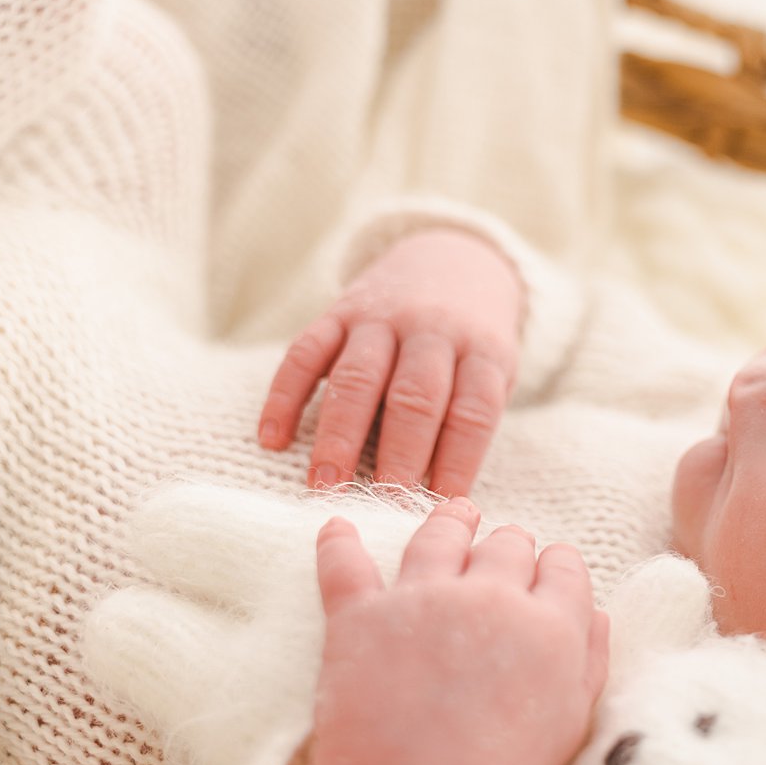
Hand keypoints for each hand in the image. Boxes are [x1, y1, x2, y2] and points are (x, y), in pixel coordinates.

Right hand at [259, 228, 524, 495]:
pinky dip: (286, 396)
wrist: (452, 258)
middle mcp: (431, 331)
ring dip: (339, 434)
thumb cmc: (472, 343)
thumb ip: (468, 419)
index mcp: (481, 351)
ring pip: (358, 377)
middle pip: (414, 396)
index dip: (458, 460)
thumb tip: (441, 500)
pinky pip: (306, 352)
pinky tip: (273, 438)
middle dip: (398, 453)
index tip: (441, 506)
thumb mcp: (493, 371)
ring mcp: (382, 318)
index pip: (472, 411)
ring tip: (324, 484)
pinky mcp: (338, 311)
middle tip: (381, 501)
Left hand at [289, 498, 611, 764]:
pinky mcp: (360, 615)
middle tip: (502, 553)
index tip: (547, 573)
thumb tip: (596, 613)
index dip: (555, 566)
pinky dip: (338, 542)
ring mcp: (422, 600)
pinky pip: (345, 563)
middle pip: (506, 544)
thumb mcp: (572, 721)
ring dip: (450, 521)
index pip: (562, 565)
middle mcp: (488, 597)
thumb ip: (590, 659)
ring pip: (439, 534)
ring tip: (455, 515)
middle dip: (509, 545)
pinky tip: (337, 527)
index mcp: (549, 624)